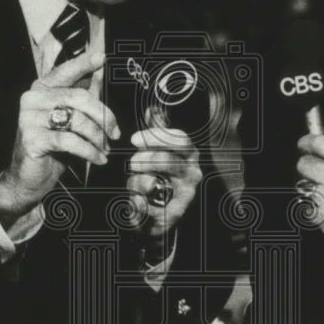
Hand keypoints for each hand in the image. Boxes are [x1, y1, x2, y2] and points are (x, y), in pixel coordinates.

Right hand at [0, 51, 120, 227]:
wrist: (28, 178)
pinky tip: (99, 158)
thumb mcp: (70, 119)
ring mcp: (29, 118)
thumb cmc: (53, 145)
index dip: (83, 64)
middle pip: (79, 98)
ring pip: (77, 120)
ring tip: (106, 149)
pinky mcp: (32, 139)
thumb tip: (100, 73)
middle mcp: (32, 99)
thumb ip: (83, 96)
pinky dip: (90, 151)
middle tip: (115, 133)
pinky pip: (70, 141)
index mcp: (41, 89)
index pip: (65, 72)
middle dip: (103, 116)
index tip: (102, 57)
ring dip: (98, 137)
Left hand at [125, 108, 201, 257]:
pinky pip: (151, 209)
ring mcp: (185, 195)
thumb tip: (152, 109)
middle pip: (170, 160)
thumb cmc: (161, 175)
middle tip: (131, 163)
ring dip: (138, 183)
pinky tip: (134, 203)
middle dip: (146, 160)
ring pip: (156, 183)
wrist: (161, 213)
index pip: (180, 140)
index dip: (157, 137)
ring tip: (131, 184)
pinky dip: (138, 206)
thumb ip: (156, 134)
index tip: (134, 139)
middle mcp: (191, 173)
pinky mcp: (174, 215)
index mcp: (188, 154)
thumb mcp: (159, 152)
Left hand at [296, 133, 323, 260]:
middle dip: (308, 166)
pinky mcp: (322, 217)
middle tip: (317, 172)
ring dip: (312, 187)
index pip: (318, 143)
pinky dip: (313, 205)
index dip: (307, 142)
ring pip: (303, 185)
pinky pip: (305, 204)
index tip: (304, 145)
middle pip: (304, 164)